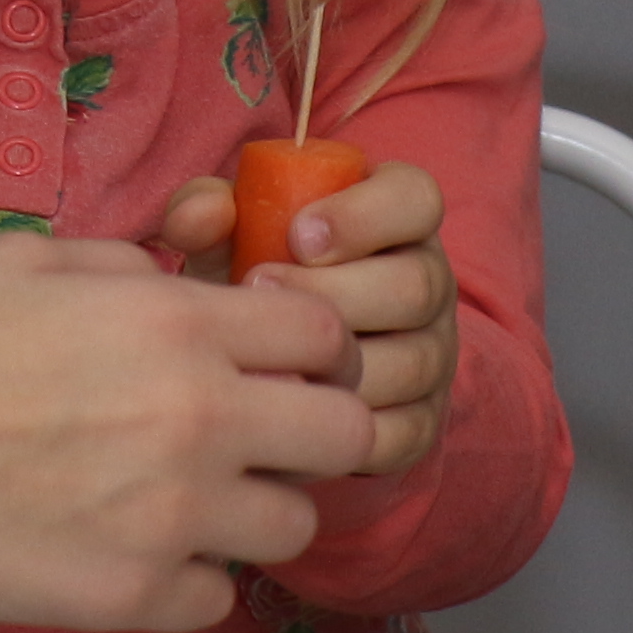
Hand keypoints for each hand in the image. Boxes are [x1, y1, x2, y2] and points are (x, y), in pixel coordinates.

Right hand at [0, 231, 371, 631]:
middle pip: (346, 435)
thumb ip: (131, 270)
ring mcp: (173, 514)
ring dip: (253, 512)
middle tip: (251, 441)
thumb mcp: (31, 258)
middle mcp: (200, 414)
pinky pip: (217, 597)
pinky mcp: (132, 596)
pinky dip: (187, 579)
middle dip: (310, 434)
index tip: (265, 365)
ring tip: (183, 502)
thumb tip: (180, 284)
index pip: (326, 338)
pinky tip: (127, 551)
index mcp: (178, 321)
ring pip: (295, 526)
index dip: (304, 351)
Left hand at [156, 160, 458, 481]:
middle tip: (260, 288)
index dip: (365, 215)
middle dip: (336, 293)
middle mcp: (430, 283)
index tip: (296, 234)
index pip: (417, 200)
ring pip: (411, 363)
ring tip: (265, 357)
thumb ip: (210, 211)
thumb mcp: (231, 235)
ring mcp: (434, 355)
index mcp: (401, 218)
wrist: (272, 358)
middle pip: (415, 287)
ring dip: (336, 366)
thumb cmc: (255, 271)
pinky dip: (343, 428)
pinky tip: (287, 413)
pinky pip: (402, 432)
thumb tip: (199, 218)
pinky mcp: (423, 421)